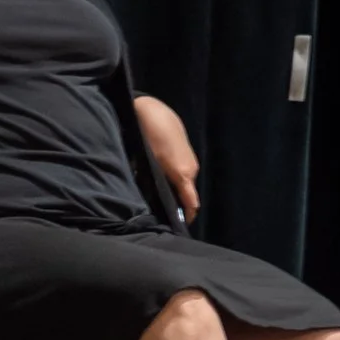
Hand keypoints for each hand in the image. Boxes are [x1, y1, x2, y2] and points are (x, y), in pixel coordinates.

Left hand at [133, 95, 200, 217]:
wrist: (153, 111)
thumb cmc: (149, 137)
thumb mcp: (148, 162)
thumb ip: (154, 182)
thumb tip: (155, 198)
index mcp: (184, 174)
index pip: (191, 204)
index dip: (185, 217)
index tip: (176, 228)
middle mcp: (191, 170)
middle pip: (188, 195)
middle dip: (178, 206)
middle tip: (161, 215)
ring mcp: (190, 161)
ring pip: (184, 184)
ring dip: (175, 192)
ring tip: (158, 199)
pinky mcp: (186, 154)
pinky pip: (183, 174)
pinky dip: (175, 181)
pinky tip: (161, 181)